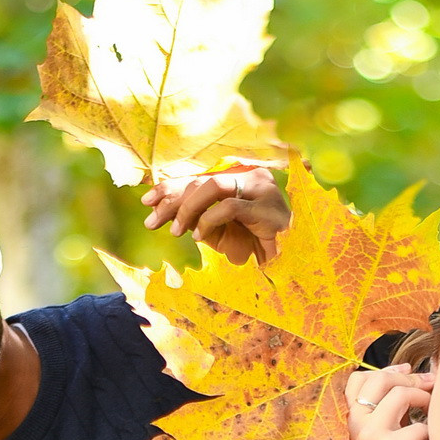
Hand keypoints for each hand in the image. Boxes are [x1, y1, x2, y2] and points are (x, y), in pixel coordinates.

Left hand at [141, 164, 287, 266]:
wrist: (292, 263)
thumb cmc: (255, 246)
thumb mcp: (219, 231)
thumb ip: (197, 217)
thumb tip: (164, 210)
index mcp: (239, 178)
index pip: (199, 177)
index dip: (171, 187)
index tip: (147, 201)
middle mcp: (251, 177)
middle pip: (202, 179)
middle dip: (173, 199)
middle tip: (152, 221)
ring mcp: (261, 189)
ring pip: (213, 185)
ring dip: (188, 208)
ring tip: (174, 231)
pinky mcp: (267, 207)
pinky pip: (229, 206)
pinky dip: (209, 220)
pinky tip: (199, 237)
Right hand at [345, 362, 431, 439]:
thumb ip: (382, 413)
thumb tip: (406, 376)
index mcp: (347, 421)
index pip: (357, 379)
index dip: (385, 370)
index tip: (407, 372)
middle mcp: (355, 424)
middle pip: (380, 379)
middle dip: (409, 378)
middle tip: (429, 384)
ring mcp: (371, 436)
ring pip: (399, 394)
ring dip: (422, 397)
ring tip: (432, 406)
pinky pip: (418, 425)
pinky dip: (429, 430)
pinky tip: (430, 439)